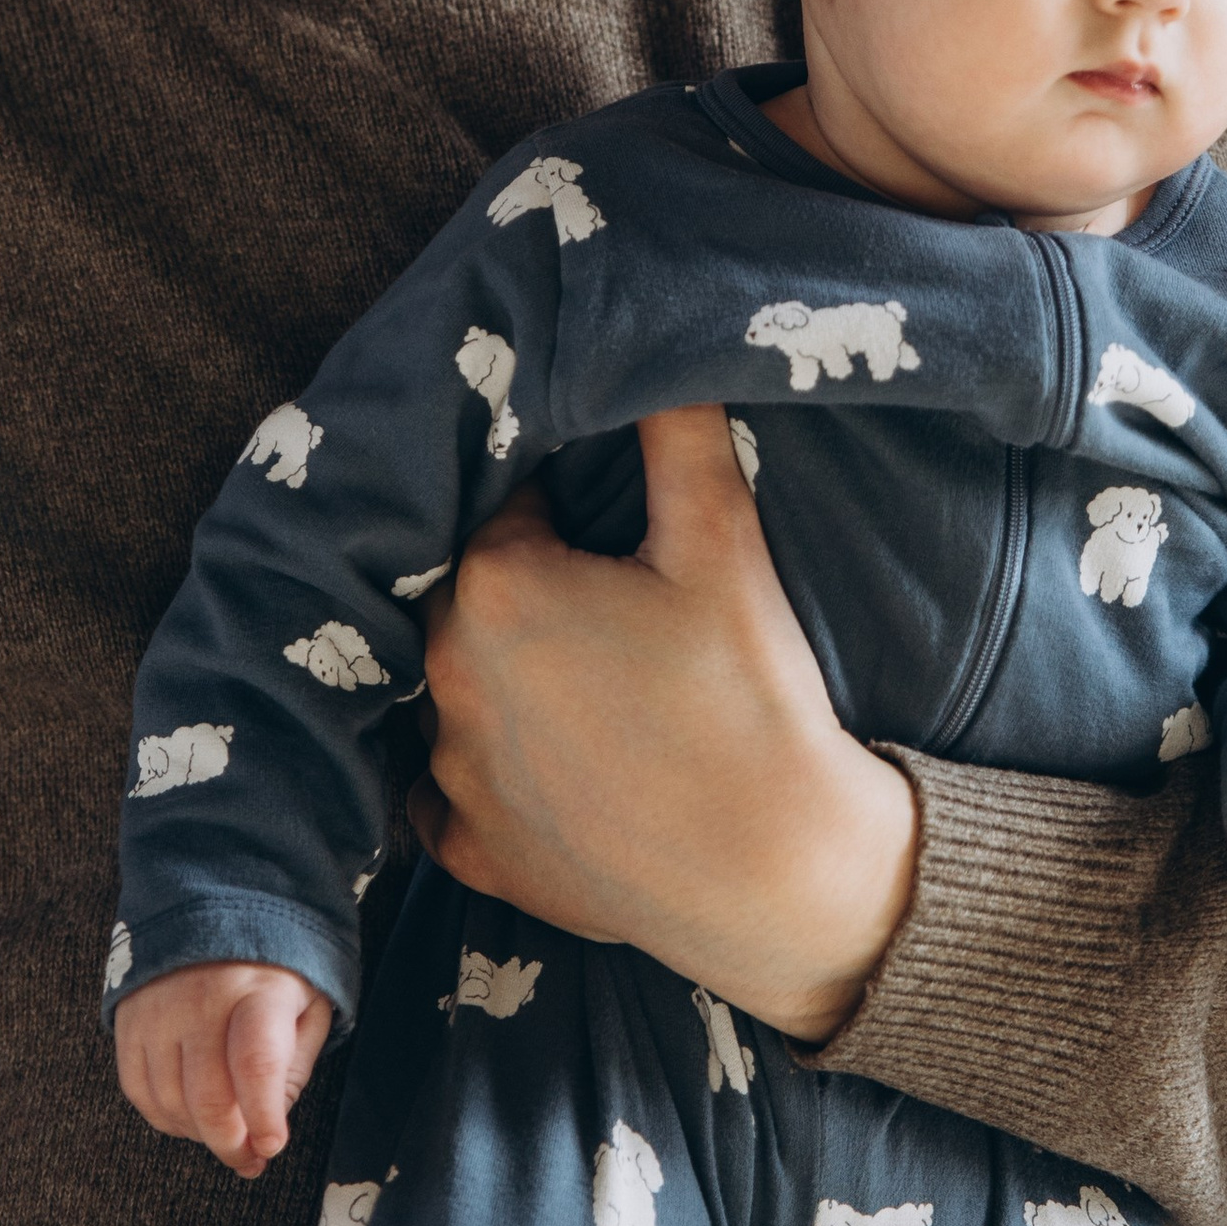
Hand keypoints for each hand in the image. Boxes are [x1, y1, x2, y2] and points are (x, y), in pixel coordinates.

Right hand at [113, 959, 332, 1176]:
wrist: (214, 905)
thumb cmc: (271, 968)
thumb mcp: (307, 1003)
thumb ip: (293, 1066)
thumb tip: (265, 1128)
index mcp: (259, 989)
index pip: (256, 1062)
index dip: (263, 1114)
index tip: (271, 1146)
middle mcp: (202, 998)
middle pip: (208, 1096)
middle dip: (232, 1143)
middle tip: (250, 1158)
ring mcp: (159, 1009)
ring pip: (170, 1102)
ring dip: (200, 1134)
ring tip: (225, 1130)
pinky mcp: (129, 1020)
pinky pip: (138, 1092)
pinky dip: (166, 1118)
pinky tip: (190, 1115)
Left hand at [413, 405, 917, 1044]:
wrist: (780, 872)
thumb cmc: (751, 696)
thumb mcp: (722, 540)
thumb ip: (677, 430)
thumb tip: (655, 353)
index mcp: (495, 587)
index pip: (505, 507)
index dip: (562, 512)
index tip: (611, 533)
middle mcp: (446, 677)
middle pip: (469, 596)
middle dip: (525, 590)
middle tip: (611, 607)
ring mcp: (453, 774)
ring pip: (453, 689)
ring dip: (502, 679)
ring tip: (593, 687)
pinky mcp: (472, 852)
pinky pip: (448, 793)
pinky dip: (487, 773)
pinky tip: (548, 765)